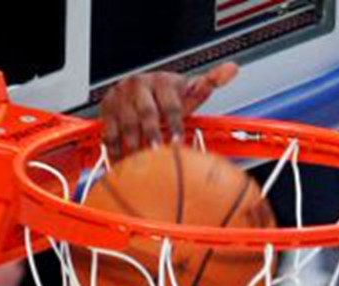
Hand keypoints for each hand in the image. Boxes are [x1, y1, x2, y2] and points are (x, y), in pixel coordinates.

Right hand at [98, 62, 238, 158]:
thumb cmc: (167, 97)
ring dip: (132, 144)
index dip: (174, 123)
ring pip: (126, 122)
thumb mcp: (188, 91)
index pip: (170, 104)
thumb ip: (209, 83)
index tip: (178, 141)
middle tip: (156, 151)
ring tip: (138, 162)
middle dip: (151, 134)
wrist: (138, 90)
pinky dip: (114, 149)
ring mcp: (121, 96)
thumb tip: (232, 69)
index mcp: (162, 82)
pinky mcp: (106, 108)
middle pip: (146, 113)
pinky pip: (109, 131)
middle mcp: (139, 85)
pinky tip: (120, 163)